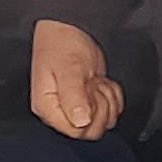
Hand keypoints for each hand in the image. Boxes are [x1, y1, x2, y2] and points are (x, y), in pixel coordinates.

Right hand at [31, 21, 123, 140]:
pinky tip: (101, 82)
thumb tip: (81, 121)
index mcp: (48, 108)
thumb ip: (73, 96)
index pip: (75, 131)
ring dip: (108, 101)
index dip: (91, 114)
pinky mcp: (88, 102)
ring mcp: (75, 108)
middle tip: (94, 85)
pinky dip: (112, 96)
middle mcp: (60, 112)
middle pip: (90, 131)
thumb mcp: (68, 69)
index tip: (90, 91)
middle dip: (101, 108)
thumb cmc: (62, 45)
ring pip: (103, 122)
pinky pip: (110, 111)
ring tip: (97, 81)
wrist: (70, 29)